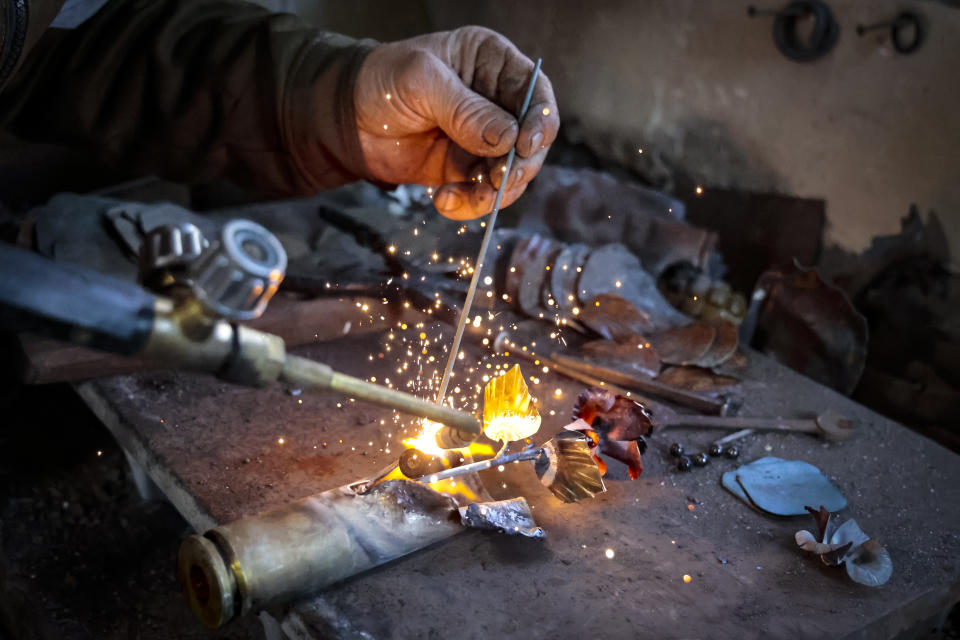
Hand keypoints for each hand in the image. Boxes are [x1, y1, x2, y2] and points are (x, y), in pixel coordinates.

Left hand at [354, 26, 558, 219]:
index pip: (535, 92)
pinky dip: (470, 204)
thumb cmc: (381, 81)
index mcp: (492, 64)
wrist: (345, 118)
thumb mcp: (421, 82)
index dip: (539, 120)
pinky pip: (483, 193)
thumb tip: (508, 139)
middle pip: (531, 139)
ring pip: (511, 173)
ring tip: (458, 196)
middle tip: (498, 180)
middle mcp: (495, 101)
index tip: (526, 145)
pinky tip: (443, 200)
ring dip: (493, 192)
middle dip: (518, 165)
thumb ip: (466, 110)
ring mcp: (483, 139)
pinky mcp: (465, 169)